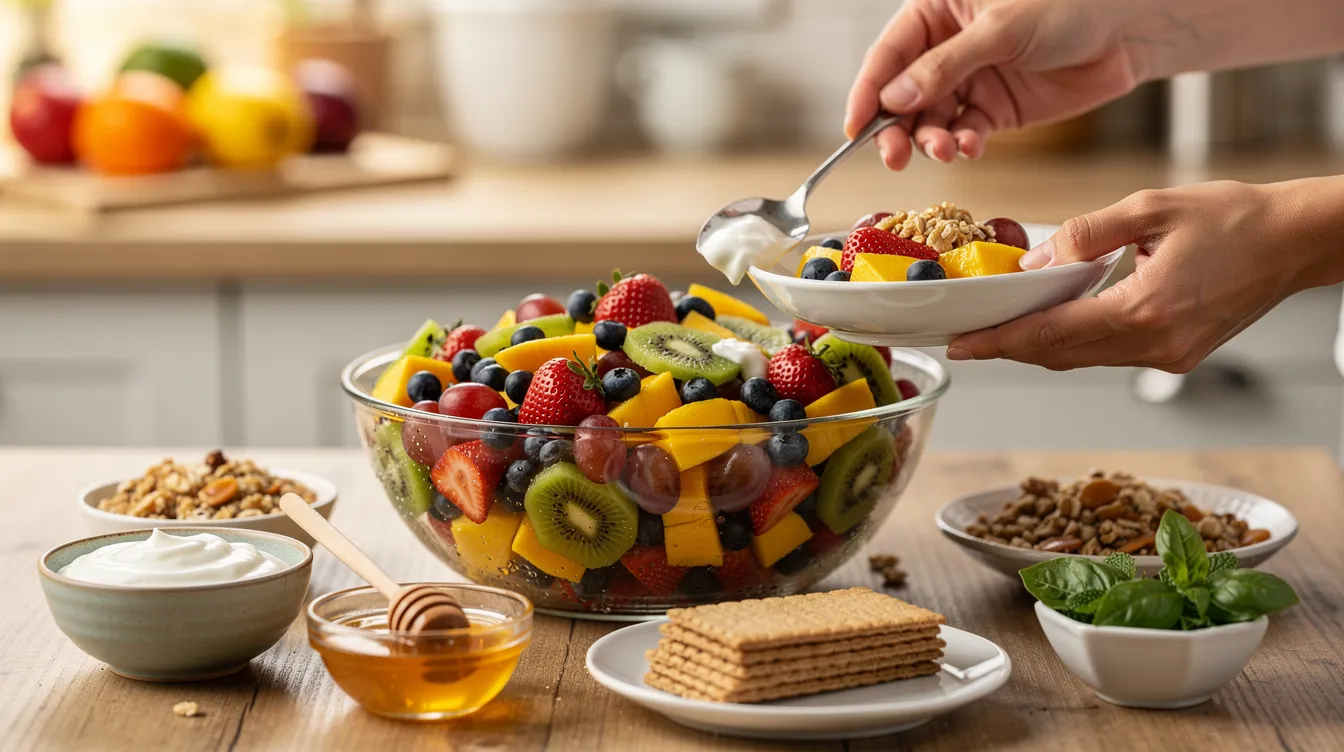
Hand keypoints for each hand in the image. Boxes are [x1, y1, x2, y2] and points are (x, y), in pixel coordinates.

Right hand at [846, 0, 1147, 169]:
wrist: (1129, 28)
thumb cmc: (1068, 3)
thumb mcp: (1000, 29)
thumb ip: (943, 67)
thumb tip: (893, 101)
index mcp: (936, 11)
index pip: (887, 55)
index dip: (867, 92)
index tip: (854, 127)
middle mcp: (945, 48)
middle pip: (901, 95)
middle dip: (895, 128)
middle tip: (893, 156)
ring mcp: (970, 80)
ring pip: (931, 120)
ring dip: (931, 140)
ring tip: (945, 150)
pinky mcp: (995, 110)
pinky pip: (965, 133)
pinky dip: (963, 144)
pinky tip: (971, 145)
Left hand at [945, 180, 1338, 372]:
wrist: (1298, 240)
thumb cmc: (1235, 216)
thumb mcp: (1149, 209)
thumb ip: (1085, 236)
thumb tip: (1033, 264)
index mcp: (1146, 310)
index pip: (1051, 335)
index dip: (999, 342)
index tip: (960, 345)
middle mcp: (1156, 345)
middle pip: (1061, 355)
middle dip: (1009, 348)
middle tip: (966, 338)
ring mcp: (1169, 356)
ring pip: (1084, 359)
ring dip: (1040, 347)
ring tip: (1000, 329)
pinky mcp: (1177, 356)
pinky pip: (1109, 355)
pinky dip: (1075, 342)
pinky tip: (1054, 323)